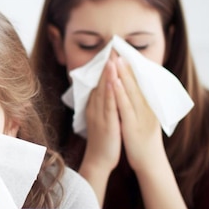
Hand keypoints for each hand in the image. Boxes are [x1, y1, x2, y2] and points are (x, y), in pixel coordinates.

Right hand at [84, 54, 121, 172]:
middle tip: (111, 47)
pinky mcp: (106, 123)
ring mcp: (99, 114)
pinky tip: (113, 81)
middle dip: (106, 65)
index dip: (104, 67)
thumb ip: (104, 105)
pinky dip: (110, 92)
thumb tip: (110, 91)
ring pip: (103, 91)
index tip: (110, 52)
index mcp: (94, 106)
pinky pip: (108, 105)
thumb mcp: (101, 118)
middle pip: (99, 82)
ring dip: (107, 74)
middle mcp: (95, 107)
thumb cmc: (103, 140)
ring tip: (111, 58)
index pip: (98, 83)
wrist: (98, 160)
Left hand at [112, 57, 164, 171]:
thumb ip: (144, 104)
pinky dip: (120, 92)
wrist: (150, 162)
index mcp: (151, 106)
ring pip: (132, 91)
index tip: (127, 53)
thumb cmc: (146, 140)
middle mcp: (148, 108)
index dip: (134, 68)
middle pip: (137, 83)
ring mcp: (141, 116)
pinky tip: (114, 82)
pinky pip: (125, 106)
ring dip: (123, 74)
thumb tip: (138, 90)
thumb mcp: (147, 118)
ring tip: (116, 60)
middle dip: (127, 66)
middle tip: (119, 50)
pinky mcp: (133, 125)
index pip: (142, 83)